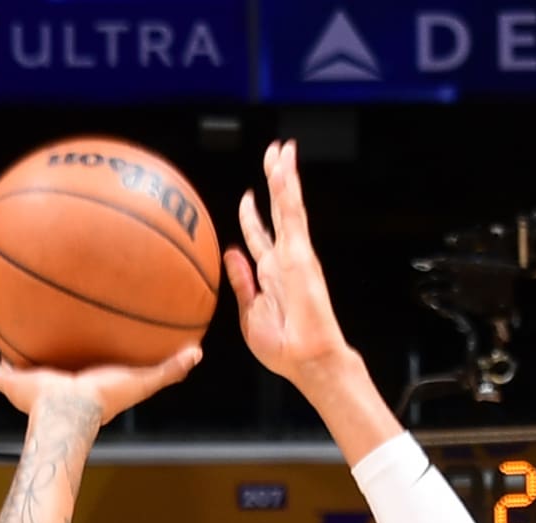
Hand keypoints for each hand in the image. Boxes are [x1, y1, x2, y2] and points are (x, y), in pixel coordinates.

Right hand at [0, 326, 200, 428]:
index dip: (73, 350)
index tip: (76, 331)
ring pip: (8, 364)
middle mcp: (49, 383)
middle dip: (34, 344)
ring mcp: (25, 384)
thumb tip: (198, 353)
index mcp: (76, 383)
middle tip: (35, 319)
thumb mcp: (142, 378)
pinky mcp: (9, 382)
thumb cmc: (104, 400)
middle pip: (37, 362)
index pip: (74, 363)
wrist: (70, 410)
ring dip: (1, 346)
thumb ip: (169, 368)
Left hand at [227, 139, 349, 383]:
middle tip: (273, 153)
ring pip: (288, 206)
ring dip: (284, 177)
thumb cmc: (282, 347)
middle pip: (278, 211)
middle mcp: (285, 258)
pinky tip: (284, 171)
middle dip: (275, 182)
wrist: (304, 360)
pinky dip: (288, 192)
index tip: (248, 196)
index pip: (260, 236)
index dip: (253, 215)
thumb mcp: (250, 313)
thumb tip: (231, 253)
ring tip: (281, 150)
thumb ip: (241, 281)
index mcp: (271, 274)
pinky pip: (292, 216)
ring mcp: (295, 253)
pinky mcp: (301, 253)